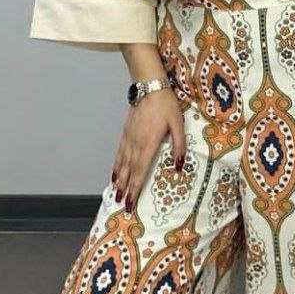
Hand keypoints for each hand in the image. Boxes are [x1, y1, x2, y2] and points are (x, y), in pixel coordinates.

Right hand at [111, 90, 185, 211]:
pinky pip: (119, 154)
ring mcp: (129, 138)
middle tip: (122, 206)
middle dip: (126, 189)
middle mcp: (135, 143)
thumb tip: (180, 166)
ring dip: (119, 181)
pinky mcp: (126, 133)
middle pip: (129, 171)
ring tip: (115, 194)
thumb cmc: (166, 105)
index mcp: (149, 143)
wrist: (150, 87)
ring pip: (122, 164)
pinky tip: (114, 175)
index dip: (135, 188)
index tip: (131, 202)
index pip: (141, 171)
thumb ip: (179, 146)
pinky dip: (116, 166)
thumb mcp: (178, 124)